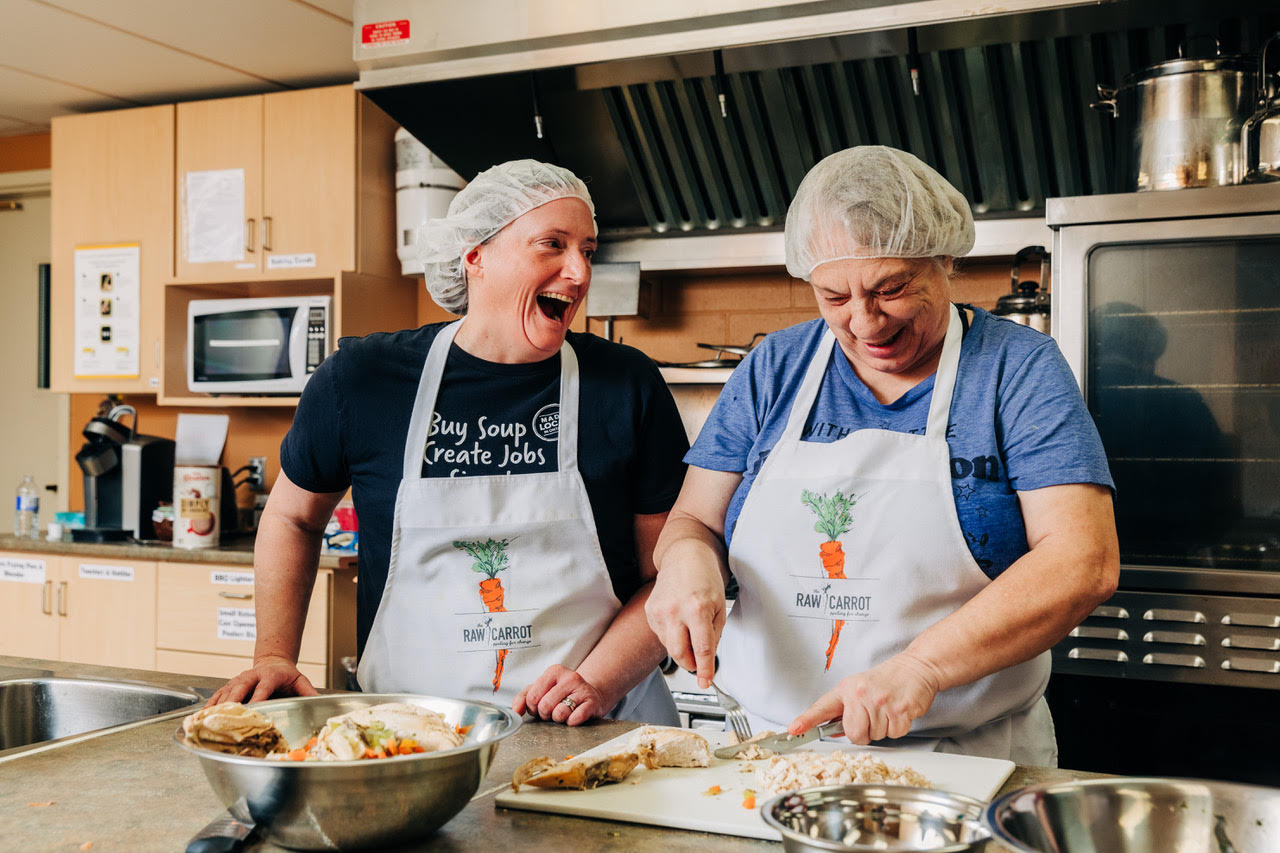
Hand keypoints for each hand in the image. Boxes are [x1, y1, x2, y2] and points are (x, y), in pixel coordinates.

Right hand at [205, 655, 318, 706]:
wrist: (272, 662)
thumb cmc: (286, 676)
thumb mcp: (300, 680)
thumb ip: (309, 691)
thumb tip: (320, 702)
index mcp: (270, 675)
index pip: (263, 687)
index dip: (258, 697)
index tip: (254, 708)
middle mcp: (251, 676)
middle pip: (240, 688)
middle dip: (234, 701)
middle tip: (228, 715)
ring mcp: (238, 680)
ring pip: (226, 692)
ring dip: (219, 705)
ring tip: (210, 720)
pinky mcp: (229, 686)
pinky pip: (217, 695)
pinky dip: (210, 705)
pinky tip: (203, 716)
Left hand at [513, 665, 605, 725]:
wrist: (590, 695)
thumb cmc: (561, 694)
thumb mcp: (541, 690)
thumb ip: (523, 698)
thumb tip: (515, 711)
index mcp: (554, 671)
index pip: (532, 696)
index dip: (533, 707)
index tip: (540, 705)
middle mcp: (569, 677)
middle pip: (545, 706)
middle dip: (545, 714)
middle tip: (552, 711)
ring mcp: (582, 689)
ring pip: (559, 713)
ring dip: (558, 719)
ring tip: (564, 712)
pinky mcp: (592, 703)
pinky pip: (575, 719)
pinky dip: (571, 722)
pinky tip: (574, 716)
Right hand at [644, 559, 725, 688]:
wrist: (684, 558)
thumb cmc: (705, 579)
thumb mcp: (719, 607)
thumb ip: (714, 635)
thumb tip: (705, 659)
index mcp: (697, 609)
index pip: (702, 649)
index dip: (704, 670)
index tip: (705, 681)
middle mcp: (675, 611)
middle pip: (680, 654)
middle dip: (690, 664)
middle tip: (698, 662)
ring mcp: (659, 611)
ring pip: (669, 647)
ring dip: (682, 647)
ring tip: (690, 628)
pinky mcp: (650, 611)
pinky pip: (661, 635)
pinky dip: (672, 635)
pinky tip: (678, 620)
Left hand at [788, 653, 941, 743]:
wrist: (916, 667)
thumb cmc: (887, 679)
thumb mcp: (859, 687)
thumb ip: (845, 710)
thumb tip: (832, 730)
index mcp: (847, 689)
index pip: (823, 707)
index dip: (807, 720)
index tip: (793, 729)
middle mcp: (860, 694)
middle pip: (854, 733)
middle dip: (864, 732)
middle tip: (873, 716)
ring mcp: (880, 702)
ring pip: (875, 736)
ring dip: (883, 729)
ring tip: (887, 710)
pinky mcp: (900, 710)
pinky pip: (894, 735)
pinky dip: (898, 728)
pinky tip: (898, 712)